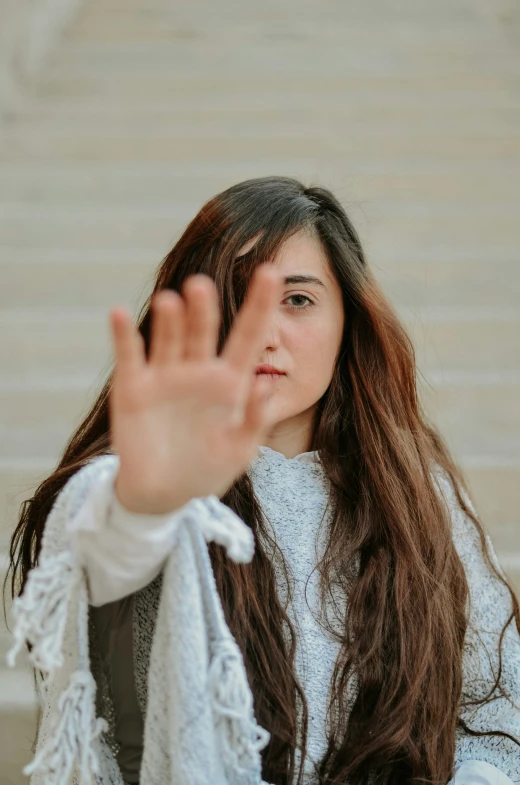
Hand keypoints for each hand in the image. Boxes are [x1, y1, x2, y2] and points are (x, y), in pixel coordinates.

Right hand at [108, 265, 282, 514]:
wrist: (162, 494)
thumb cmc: (206, 470)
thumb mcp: (238, 451)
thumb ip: (254, 420)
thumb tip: (266, 384)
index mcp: (228, 383)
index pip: (247, 338)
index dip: (259, 306)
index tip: (273, 273)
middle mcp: (196, 371)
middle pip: (202, 331)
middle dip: (203, 310)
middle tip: (203, 286)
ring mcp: (164, 377)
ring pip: (168, 338)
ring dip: (169, 321)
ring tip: (171, 301)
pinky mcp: (133, 388)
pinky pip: (129, 357)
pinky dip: (123, 336)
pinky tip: (119, 315)